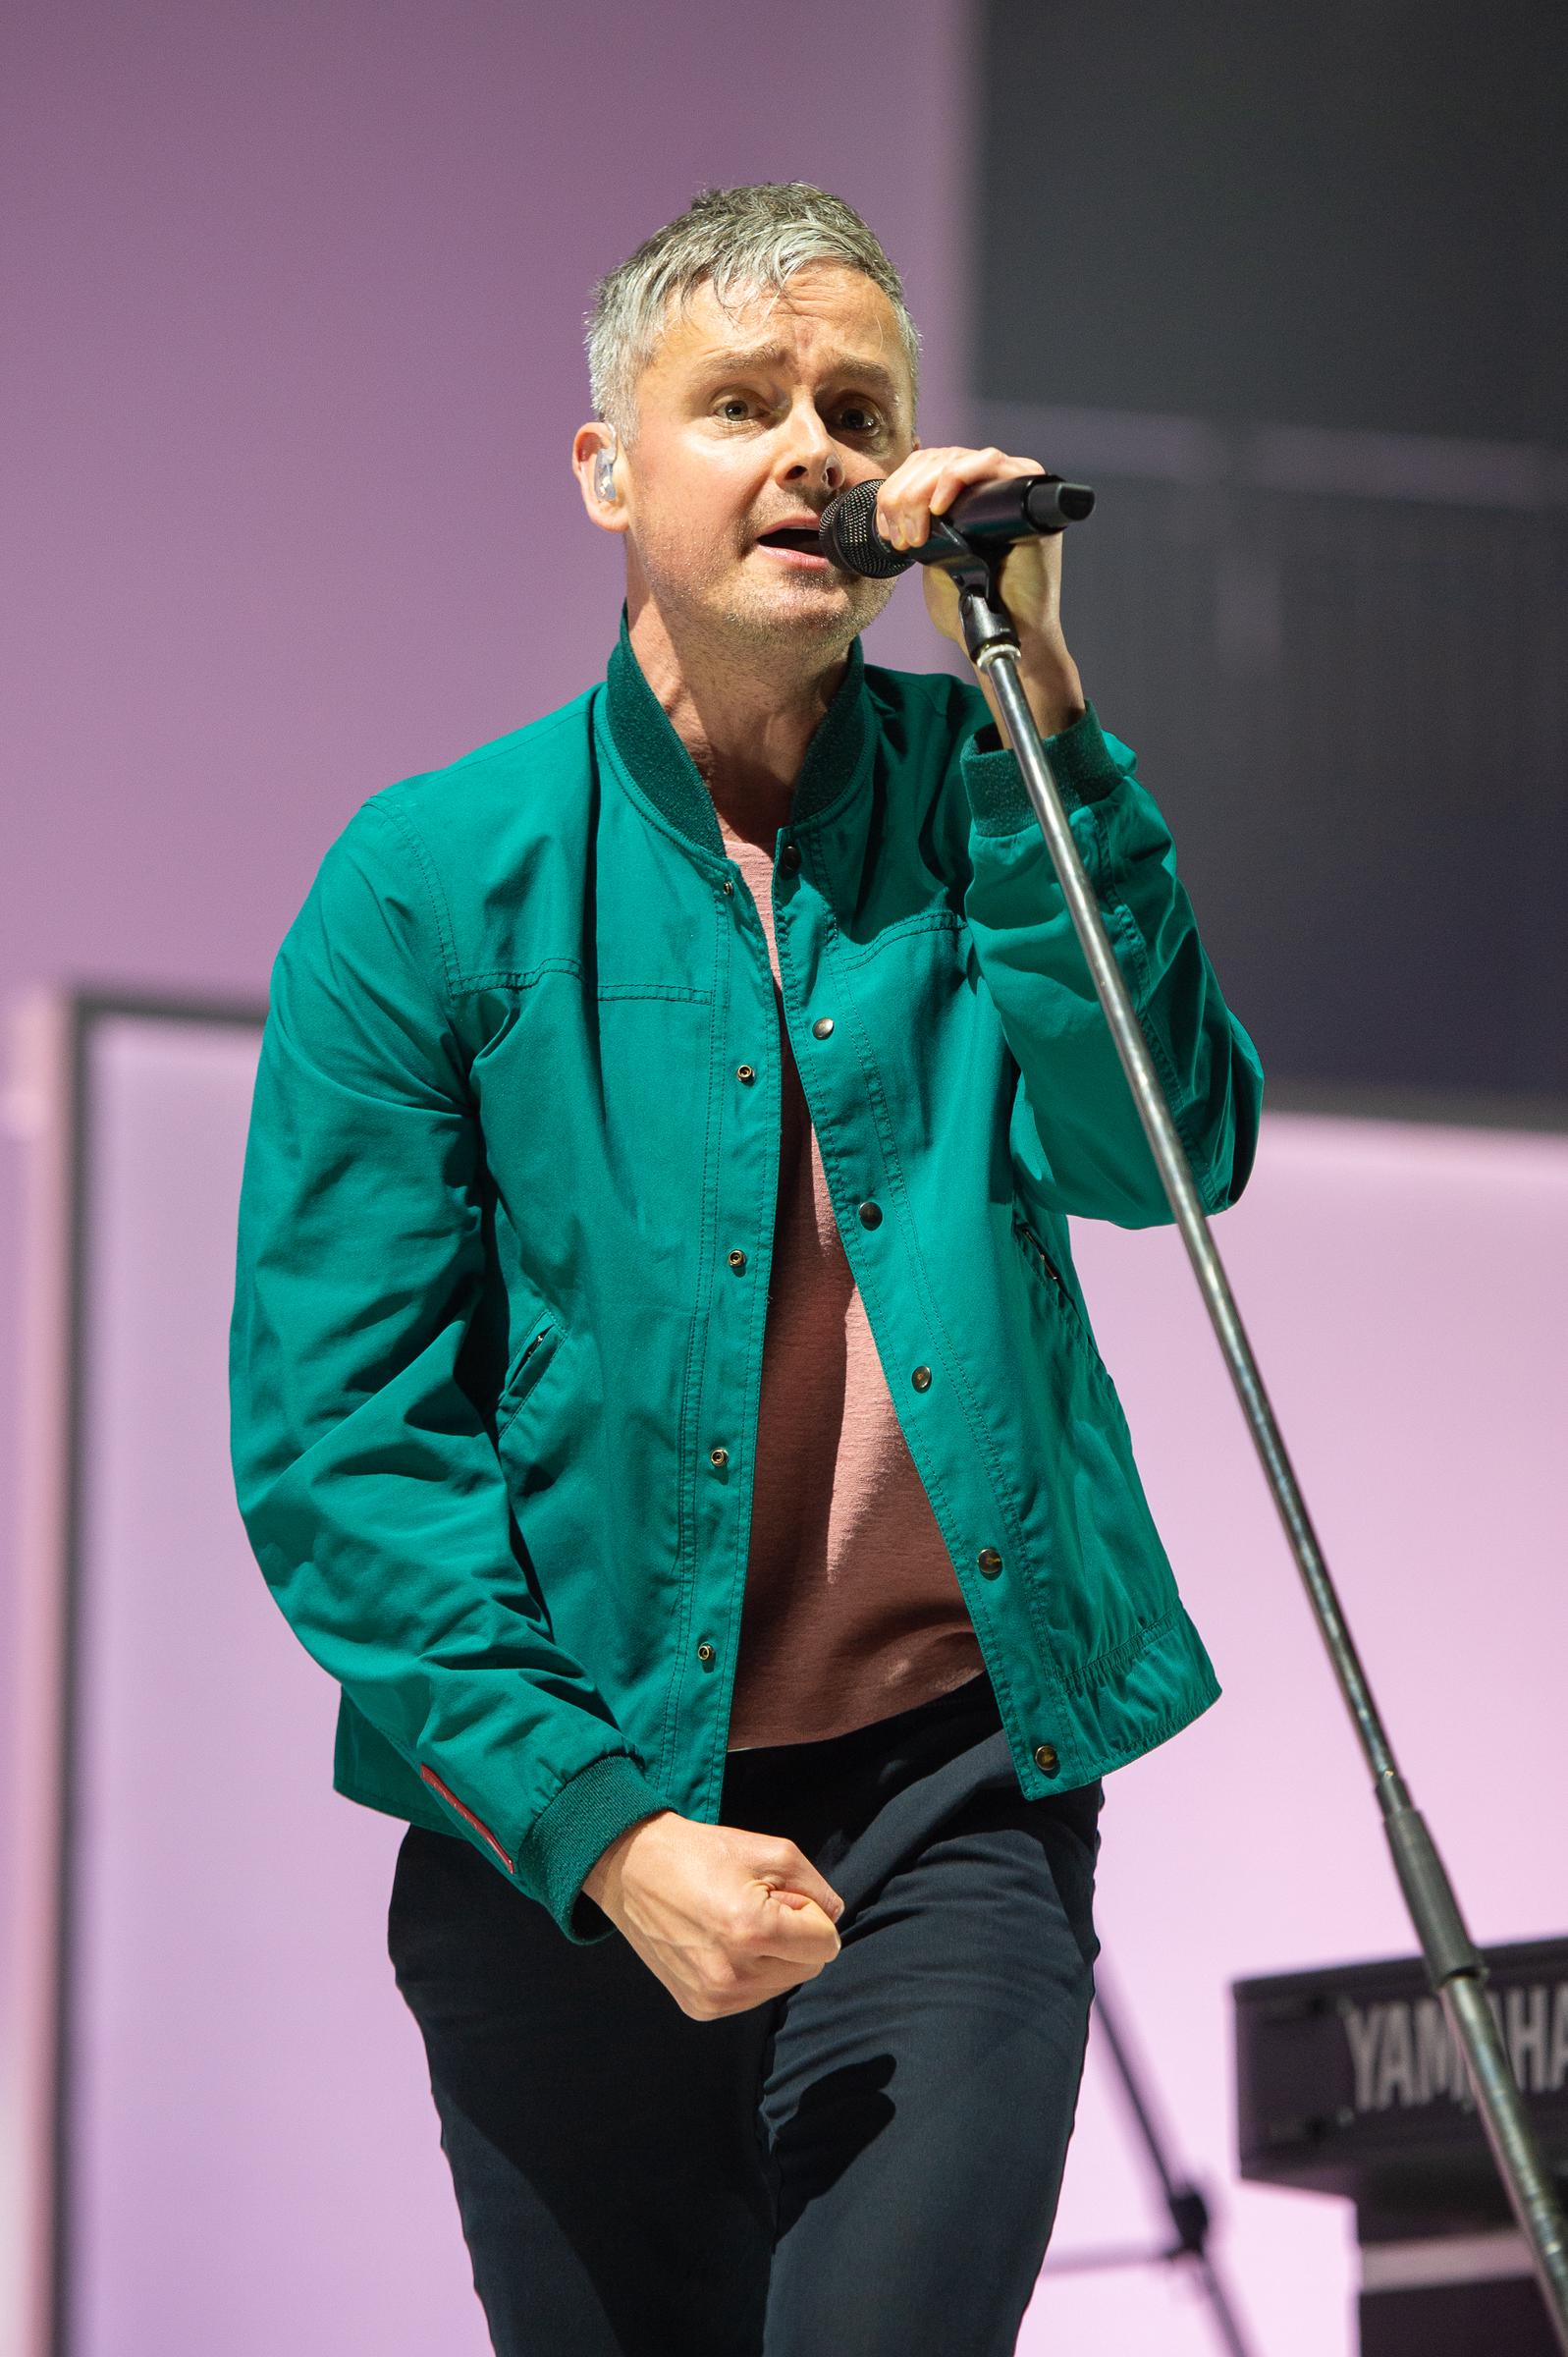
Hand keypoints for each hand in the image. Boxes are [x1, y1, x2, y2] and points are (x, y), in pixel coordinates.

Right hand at [581, 1809, 844, 2019]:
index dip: (812, 1915)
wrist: (631, 1869)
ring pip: (781, 1985)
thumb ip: (816, 1886)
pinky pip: (752, 1996)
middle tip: (756, 1905)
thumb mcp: (770, 1850)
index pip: (826, 1945)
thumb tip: (833, 1919)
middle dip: (794, 1936)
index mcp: (752, 1931)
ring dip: (772, 1956)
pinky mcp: (699, 2007)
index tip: (781, 1895)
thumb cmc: (701, 1853)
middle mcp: (733, 1974)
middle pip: (808, 1968)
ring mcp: (714, 1997)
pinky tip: (719, 1943)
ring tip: (734, 1923)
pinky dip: (748, 1971)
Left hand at [874, 444, 1086, 738]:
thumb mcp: (934, 557)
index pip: (924, 465)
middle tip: (901, 537)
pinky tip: (939, 507)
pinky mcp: (1028, 493)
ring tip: (917, 535)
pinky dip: (957, 477)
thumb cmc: (973, 603)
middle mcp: (991, 484)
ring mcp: (1011, 485)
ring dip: (922, 491)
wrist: (1006, 633)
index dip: (897, 490)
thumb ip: (921, 527)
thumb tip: (895, 501)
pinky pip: (991, 462)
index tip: (887, 531)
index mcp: (967, 495)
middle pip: (936, 459)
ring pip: (955, 459)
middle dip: (904, 496)